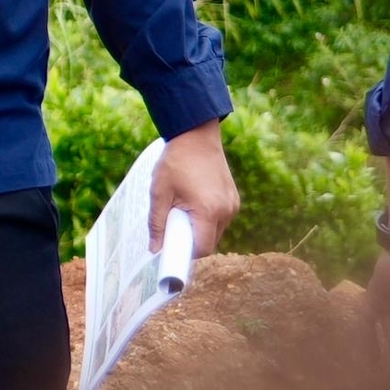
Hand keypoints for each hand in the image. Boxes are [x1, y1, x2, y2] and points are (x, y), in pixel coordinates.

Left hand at [153, 120, 238, 248]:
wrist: (196, 135)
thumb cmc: (175, 162)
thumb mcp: (159, 192)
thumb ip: (157, 222)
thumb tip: (155, 249)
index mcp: (209, 211)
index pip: (202, 249)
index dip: (185, 254)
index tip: (171, 251)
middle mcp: (226, 211)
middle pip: (209, 242)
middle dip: (190, 240)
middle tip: (172, 226)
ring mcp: (233, 204)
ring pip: (216, 231)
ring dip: (199, 229)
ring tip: (182, 209)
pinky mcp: (234, 198)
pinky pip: (221, 218)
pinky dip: (207, 218)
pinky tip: (193, 203)